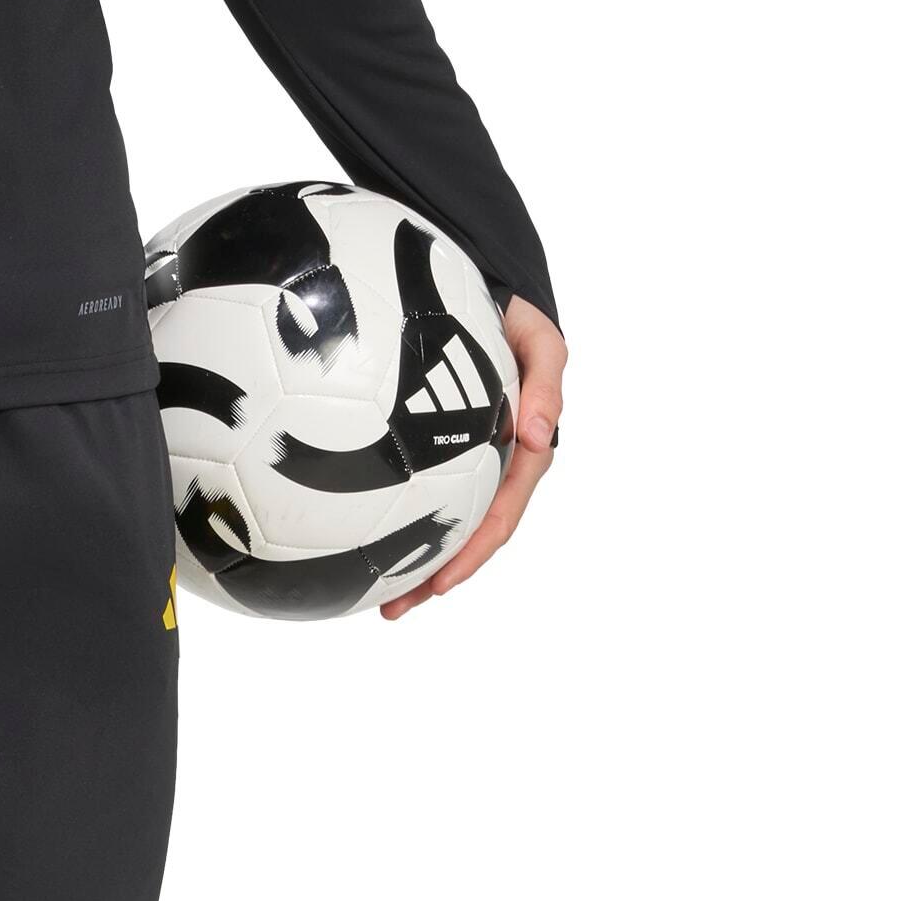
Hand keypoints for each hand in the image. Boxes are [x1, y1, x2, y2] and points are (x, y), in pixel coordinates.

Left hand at [381, 297, 565, 619]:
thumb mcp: (538, 336)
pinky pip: (410, 496)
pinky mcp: (431, 457)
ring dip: (413, 566)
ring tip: (377, 603)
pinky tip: (354, 547)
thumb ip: (546, 378)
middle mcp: (493, 465)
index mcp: (520, 449)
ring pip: (442, 523)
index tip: (444, 582)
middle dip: (437, 576)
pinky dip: (388, 523)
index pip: (502, 510)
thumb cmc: (508, 314)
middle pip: (468, 534)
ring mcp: (464, 463)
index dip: (476, 550)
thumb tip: (538, 432)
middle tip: (397, 609)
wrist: (473, 292)